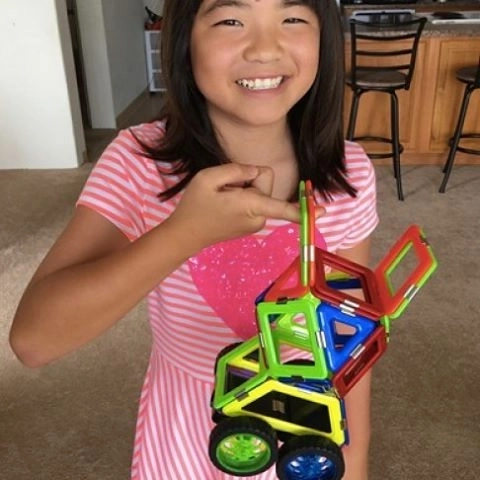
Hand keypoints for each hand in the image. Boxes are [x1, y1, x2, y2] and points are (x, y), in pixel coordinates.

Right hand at [166, 163, 301, 250]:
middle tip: (225, 188)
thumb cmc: (194, 206)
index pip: (283, 207)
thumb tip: (255, 171)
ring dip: (244, 189)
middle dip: (248, 179)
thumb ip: (237, 169)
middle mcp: (259, 217)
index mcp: (251, 205)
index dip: (304, 208)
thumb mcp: (208, 178)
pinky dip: (243, 198)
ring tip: (223, 198)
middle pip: (265, 182)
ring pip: (260, 191)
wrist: (185, 234)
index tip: (324, 211)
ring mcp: (256, 223)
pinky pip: (255, 201)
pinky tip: (226, 204)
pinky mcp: (252, 224)